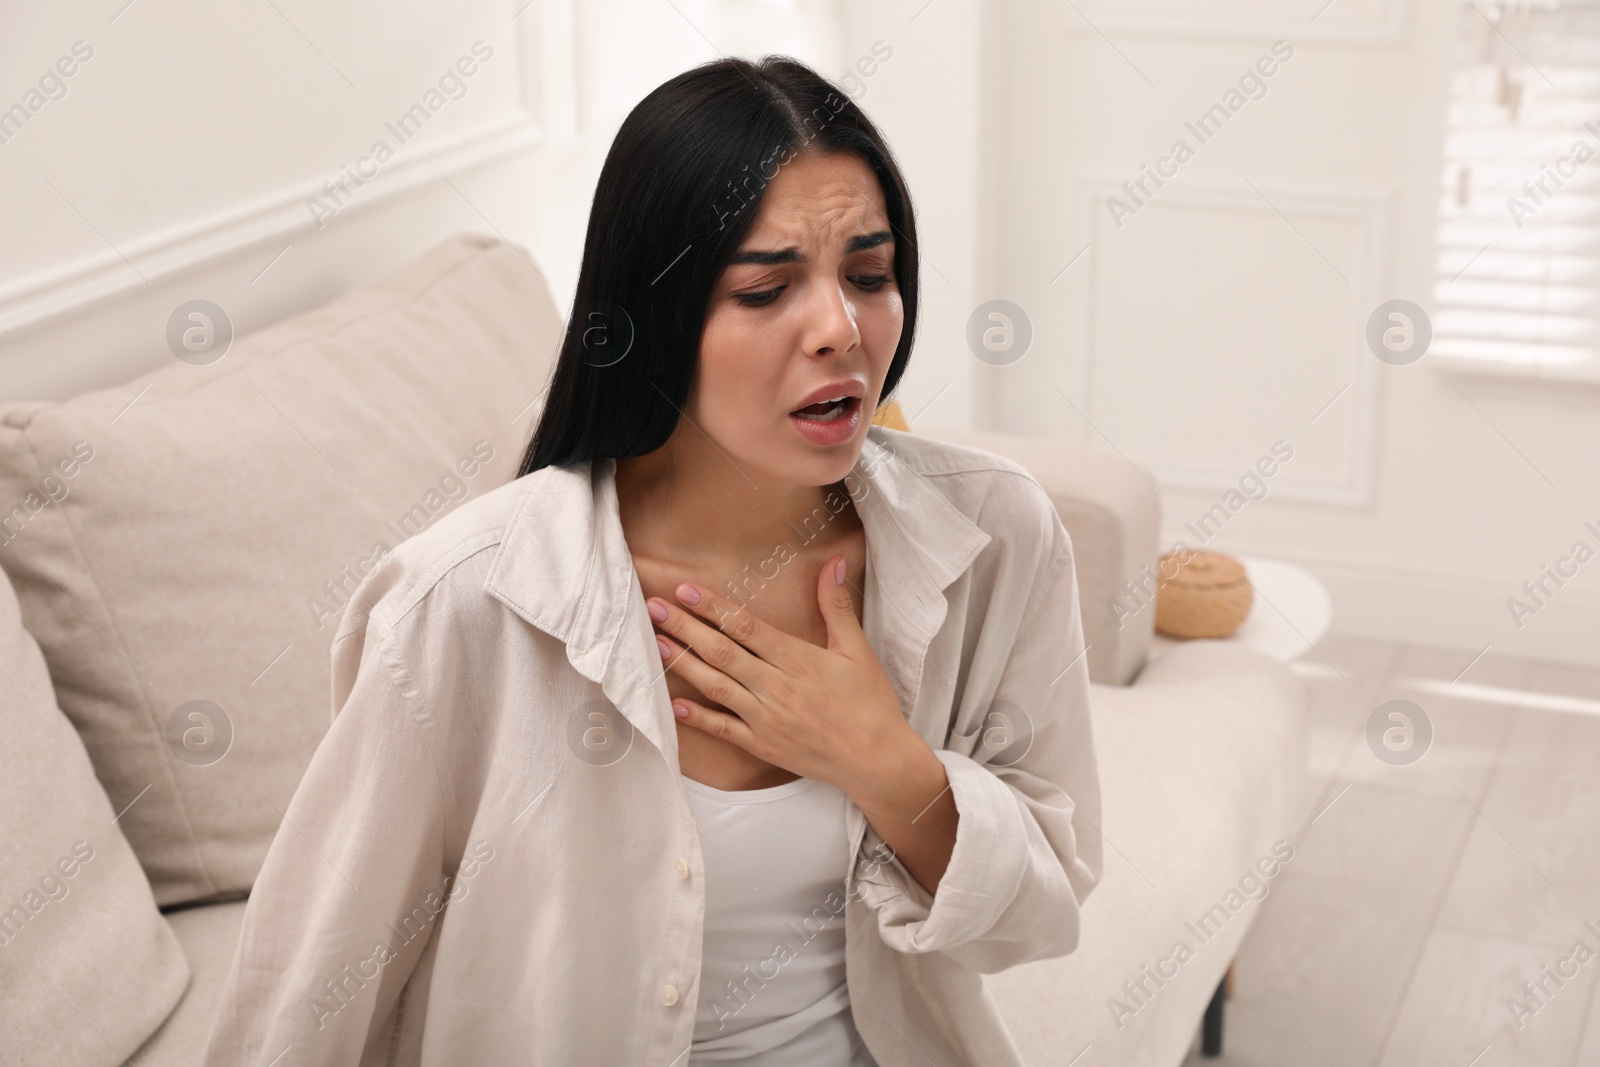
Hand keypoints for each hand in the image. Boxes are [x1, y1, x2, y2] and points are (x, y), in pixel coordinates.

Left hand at [646, 554, 913, 796]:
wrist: (876, 760)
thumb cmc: (871, 703)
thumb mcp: (857, 650)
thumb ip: (836, 606)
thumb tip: (833, 562)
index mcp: (799, 661)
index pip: (747, 628)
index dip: (713, 608)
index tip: (686, 590)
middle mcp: (776, 689)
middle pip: (722, 653)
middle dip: (685, 628)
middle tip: (654, 607)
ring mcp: (766, 720)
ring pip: (716, 687)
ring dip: (684, 664)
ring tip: (657, 643)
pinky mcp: (763, 746)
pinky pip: (723, 730)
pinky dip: (698, 718)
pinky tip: (675, 704)